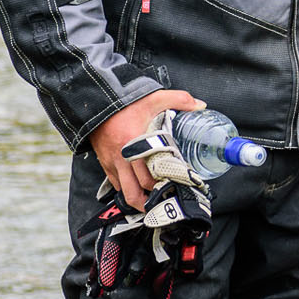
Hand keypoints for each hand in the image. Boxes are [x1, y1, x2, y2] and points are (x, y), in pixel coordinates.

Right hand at [89, 90, 204, 209]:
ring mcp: (111, 163)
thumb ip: (180, 100)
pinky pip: (115, 183)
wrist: (98, 102)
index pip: (147, 178)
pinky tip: (138, 187)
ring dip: (137, 198)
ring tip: (152, 200)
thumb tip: (200, 105)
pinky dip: (126, 188)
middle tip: (164, 200)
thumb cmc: (126, 103)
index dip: (160, 187)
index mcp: (134, 146)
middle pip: (134, 192)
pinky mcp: (104, 163)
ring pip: (123, 191)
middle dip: (149, 200)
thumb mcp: (154, 98)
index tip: (174, 188)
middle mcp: (121, 159)